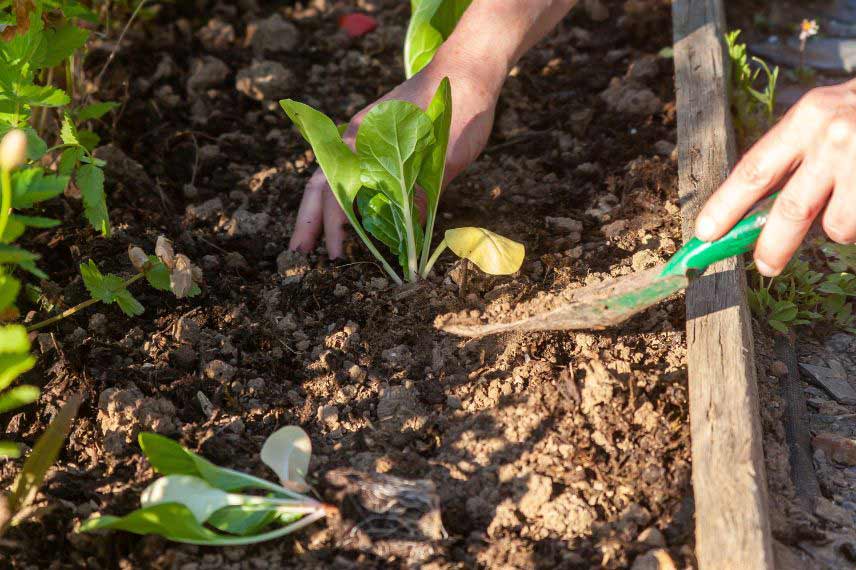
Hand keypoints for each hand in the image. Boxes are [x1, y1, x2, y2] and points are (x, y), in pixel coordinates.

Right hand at [288, 59, 499, 257]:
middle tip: (299, 252)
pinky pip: (350, 170)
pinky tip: (346, 215)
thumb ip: (421, 193)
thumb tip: (402, 236)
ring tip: (313, 240)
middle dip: (309, 219)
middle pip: (322, 182)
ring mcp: (365, 137)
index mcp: (368, 139)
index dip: (335, 224)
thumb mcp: (446, 157)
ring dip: (321, 209)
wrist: (467, 70)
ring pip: (332, 176)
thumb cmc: (460, 110)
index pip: (339, 189)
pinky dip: (342, 195)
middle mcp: (358, 138)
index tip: (337, 253)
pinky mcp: (378, 140)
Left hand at [696, 80, 855, 275]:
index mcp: (808, 117)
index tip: (705, 234)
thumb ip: (795, 154)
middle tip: (765, 266)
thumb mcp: (827, 114)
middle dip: (773, 246)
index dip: (726, 207)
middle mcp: (835, 137)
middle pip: (791, 210)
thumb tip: (754, 212)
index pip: (755, 171)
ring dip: (841, 227)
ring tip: (853, 201)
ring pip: (839, 226)